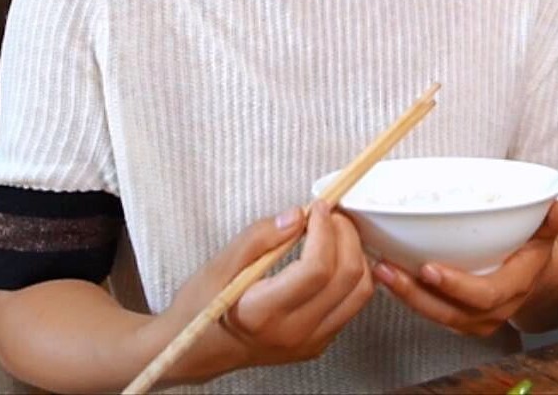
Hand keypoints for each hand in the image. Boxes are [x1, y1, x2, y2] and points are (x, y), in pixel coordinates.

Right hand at [155, 201, 375, 382]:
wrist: (198, 350)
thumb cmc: (203, 306)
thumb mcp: (219, 264)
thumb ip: (259, 237)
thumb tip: (297, 215)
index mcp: (263, 313)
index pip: (316, 269)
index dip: (324, 230)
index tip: (318, 208)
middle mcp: (292, 333)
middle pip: (346, 277)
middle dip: (345, 235)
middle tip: (329, 214)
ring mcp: (309, 342)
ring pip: (359, 292)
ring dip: (355, 254)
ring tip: (335, 232)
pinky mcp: (318, 343)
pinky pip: (352, 305)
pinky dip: (352, 275)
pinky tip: (335, 257)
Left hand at [374, 200, 557, 336]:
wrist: (536, 276)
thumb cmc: (535, 248)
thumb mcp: (548, 230)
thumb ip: (553, 220)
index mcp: (514, 287)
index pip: (484, 295)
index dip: (456, 286)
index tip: (429, 268)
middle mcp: (493, 310)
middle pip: (451, 312)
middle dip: (416, 293)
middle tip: (389, 269)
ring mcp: (474, 319)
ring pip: (436, 315)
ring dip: (405, 295)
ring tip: (381, 270)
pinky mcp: (458, 317)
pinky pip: (431, 311)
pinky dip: (408, 296)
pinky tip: (388, 276)